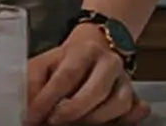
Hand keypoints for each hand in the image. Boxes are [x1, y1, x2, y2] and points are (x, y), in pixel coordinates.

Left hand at [26, 25, 150, 124]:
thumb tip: (29, 110)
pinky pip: (136, 110)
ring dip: (94, 119)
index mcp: (84, 50)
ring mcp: (126, 79)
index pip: (67, 76)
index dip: (48, 99)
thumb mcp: (43, 64)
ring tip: (74, 123)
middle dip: (72, 111)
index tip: (34, 116)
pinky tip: (106, 123)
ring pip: (118, 104)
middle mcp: (109, 62)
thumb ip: (33, 83)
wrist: (94, 47)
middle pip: (96, 91)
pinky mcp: (136, 93)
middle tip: (54, 121)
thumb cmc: (65, 61)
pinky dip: (125, 120)